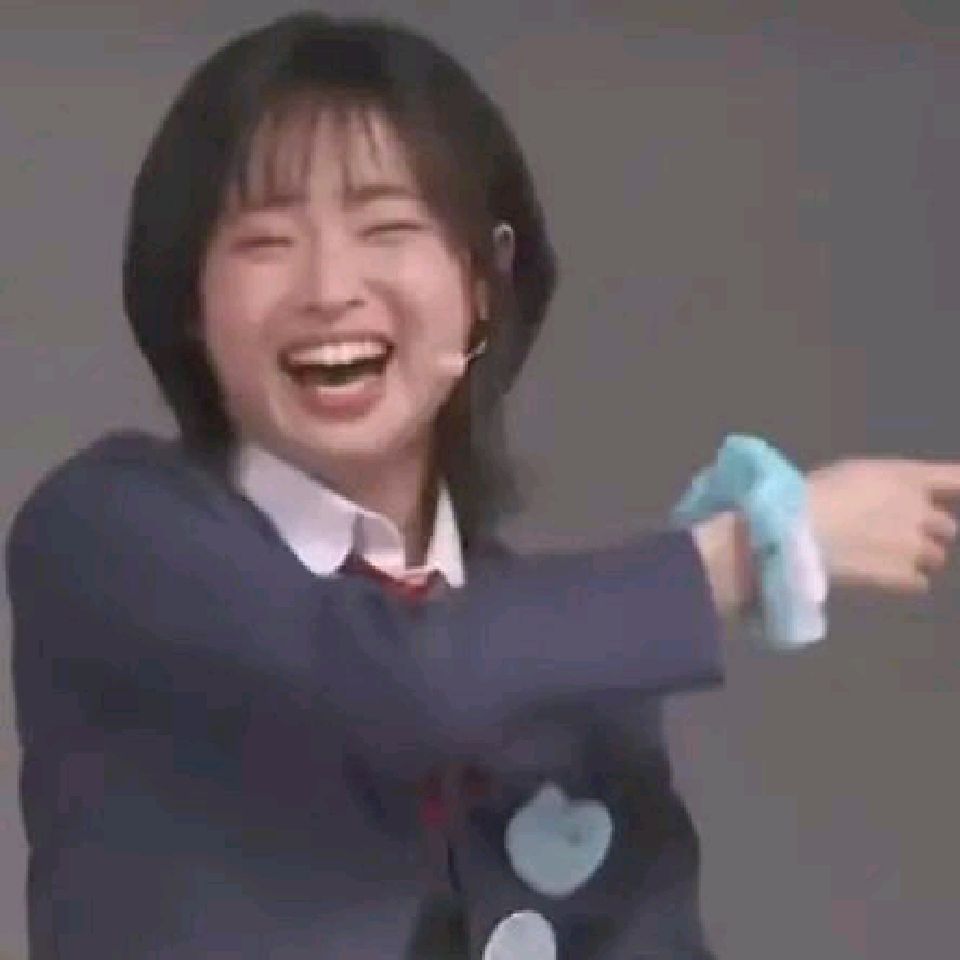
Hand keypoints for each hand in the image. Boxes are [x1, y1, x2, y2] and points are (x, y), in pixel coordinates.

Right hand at [806, 459, 959, 593]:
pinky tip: (882, 575)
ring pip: (936, 557)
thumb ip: (884, 486)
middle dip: (930, 532)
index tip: (957, 493)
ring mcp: (915, 545)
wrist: (799, 529)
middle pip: (948, 526)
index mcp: (907, 477)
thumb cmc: (815, 493)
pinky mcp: (903, 575)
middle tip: (900, 536)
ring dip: (918, 557)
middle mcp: (921, 510)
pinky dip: (906, 580)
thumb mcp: (851, 474)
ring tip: (886, 559)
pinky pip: (920, 582)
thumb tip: (892, 500)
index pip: (955, 478)